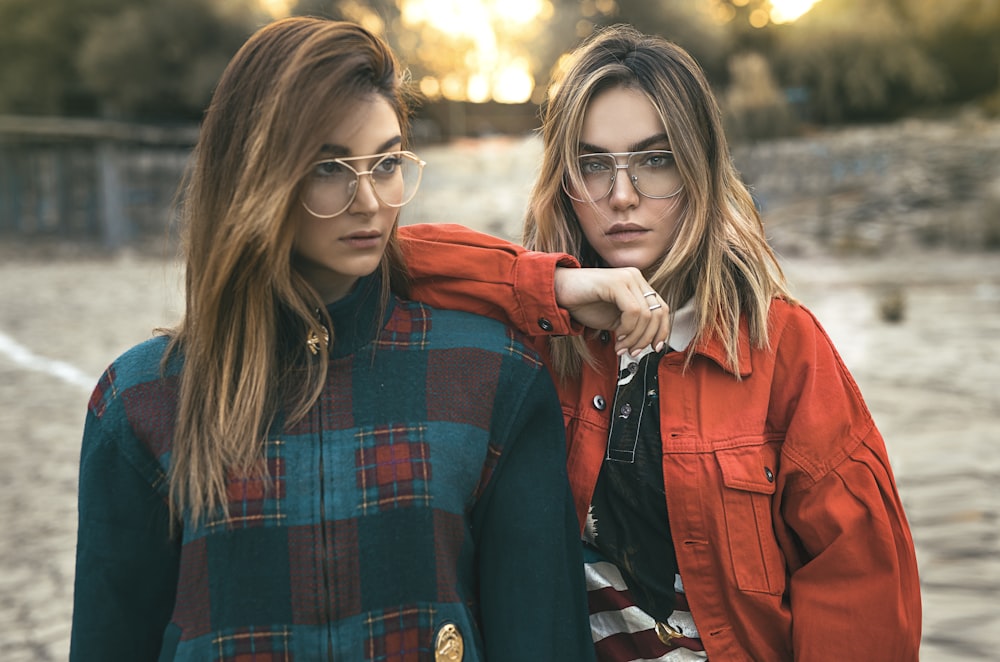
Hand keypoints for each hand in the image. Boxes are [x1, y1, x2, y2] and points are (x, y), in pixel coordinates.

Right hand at [554, 267, 669, 355]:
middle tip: (633, 352)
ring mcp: (627, 277)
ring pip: (647, 315)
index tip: (654, 348)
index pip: (662, 309)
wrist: (558, 292)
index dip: (661, 331)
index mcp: (638, 284)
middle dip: (647, 338)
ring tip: (621, 347)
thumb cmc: (583, 303)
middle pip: (658, 312)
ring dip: (635, 338)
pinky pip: (633, 311)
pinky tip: (617, 336)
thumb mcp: (615, 319)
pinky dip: (628, 329)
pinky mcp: (616, 282)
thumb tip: (650, 343)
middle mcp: (635, 277)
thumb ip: (632, 326)